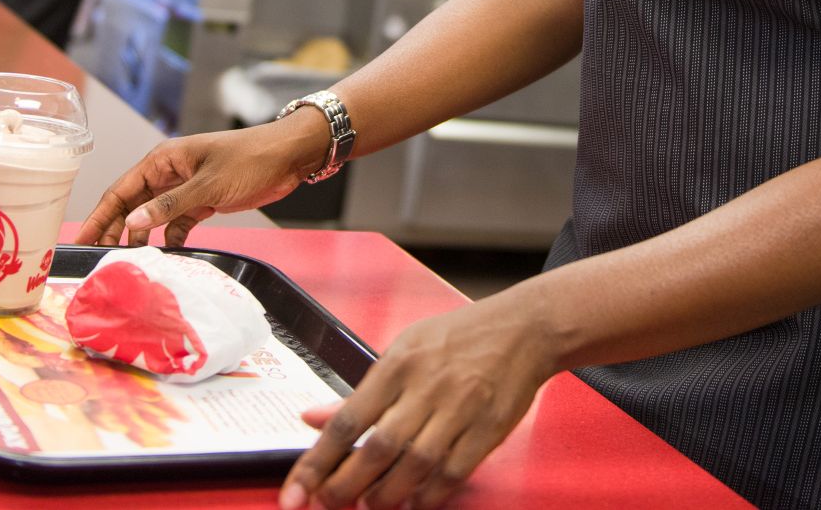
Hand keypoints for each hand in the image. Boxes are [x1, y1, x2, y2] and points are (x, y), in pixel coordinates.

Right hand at [75, 113, 330, 247]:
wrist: (288, 157)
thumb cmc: (248, 160)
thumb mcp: (208, 185)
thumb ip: (170, 206)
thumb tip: (132, 223)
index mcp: (163, 161)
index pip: (120, 190)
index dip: (99, 216)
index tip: (80, 240)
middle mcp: (168, 174)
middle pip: (131, 205)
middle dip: (115, 230)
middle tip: (99, 259)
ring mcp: (185, 188)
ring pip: (152, 216)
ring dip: (141, 236)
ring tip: (129, 262)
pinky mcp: (203, 202)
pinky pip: (176, 223)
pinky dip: (169, 238)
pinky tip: (164, 255)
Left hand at [280, 290, 559, 509]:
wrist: (524, 329)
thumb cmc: (460, 337)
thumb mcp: (403, 349)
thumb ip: (360, 392)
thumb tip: (312, 417)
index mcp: (398, 364)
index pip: (347, 421)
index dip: (316, 463)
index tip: (296, 491)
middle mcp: (426, 387)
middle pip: (377, 449)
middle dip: (345, 487)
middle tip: (327, 505)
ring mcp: (460, 409)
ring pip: (414, 466)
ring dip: (386, 496)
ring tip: (369, 504)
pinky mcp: (488, 429)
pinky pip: (452, 473)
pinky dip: (429, 495)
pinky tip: (414, 501)